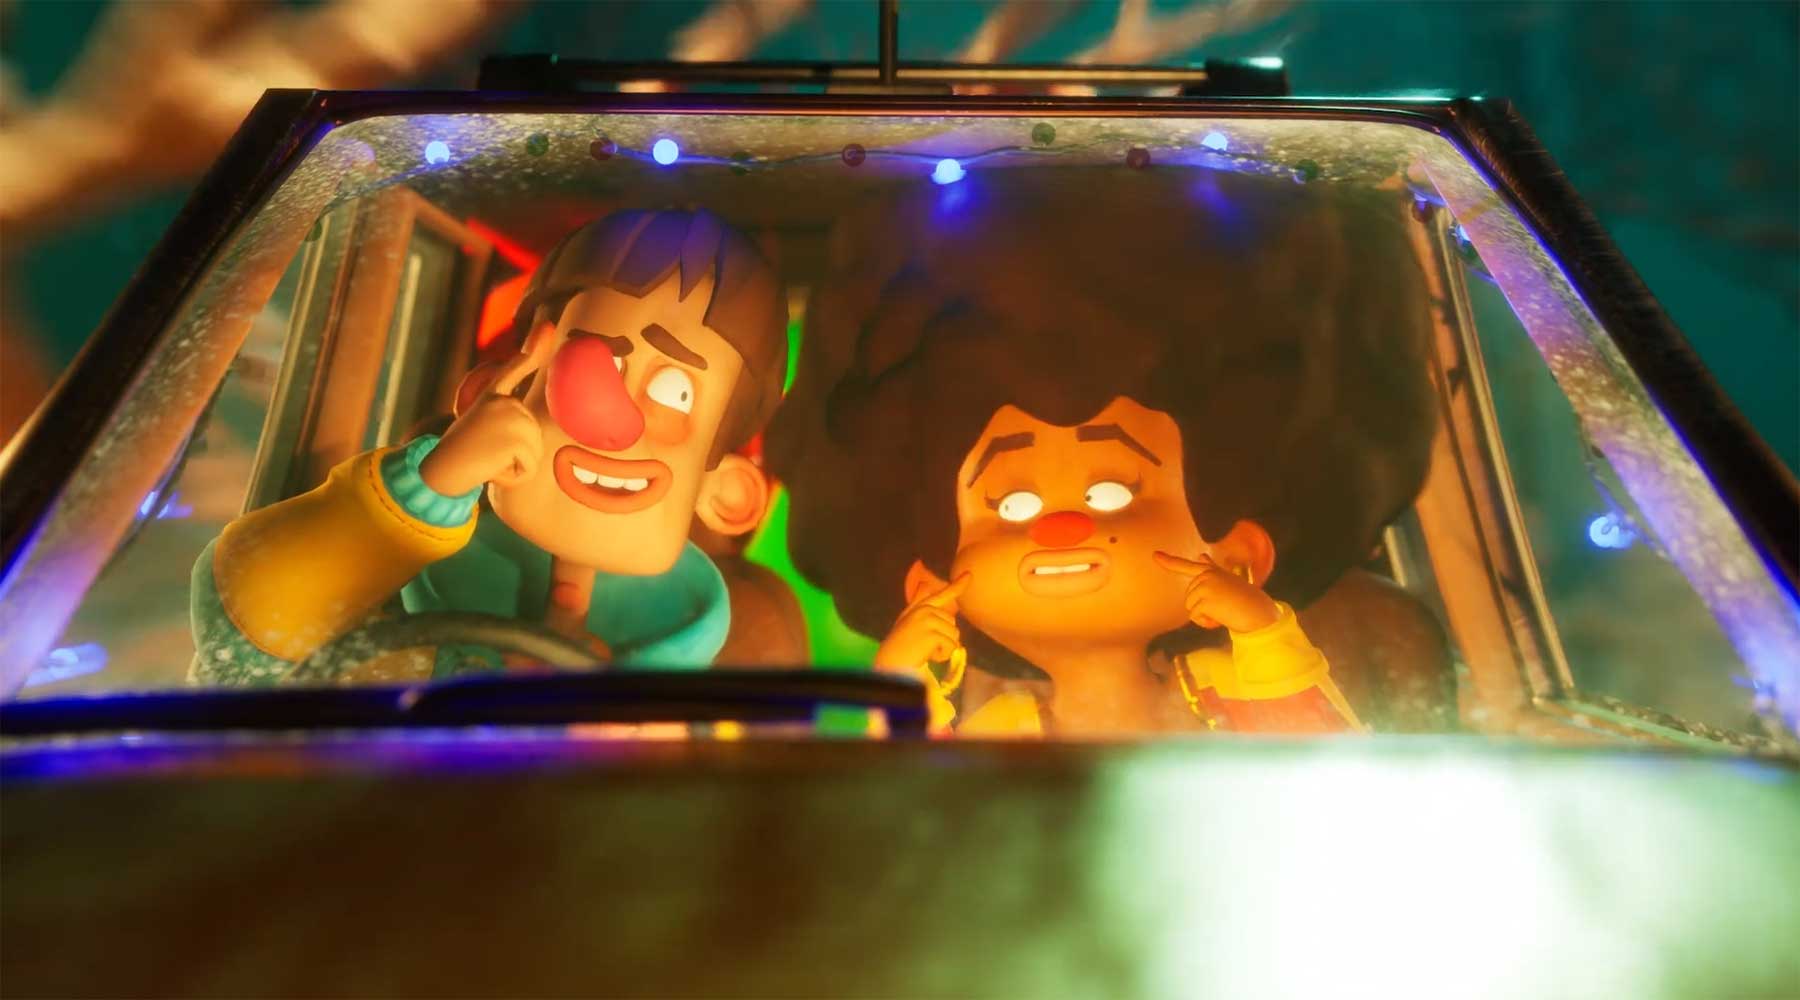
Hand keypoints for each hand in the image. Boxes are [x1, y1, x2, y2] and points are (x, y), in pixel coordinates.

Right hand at [418, 355, 543, 496]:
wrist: (440, 470)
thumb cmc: (461, 453)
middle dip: (517, 454)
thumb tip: (512, 415)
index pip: (516, 369)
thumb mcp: (482, 427)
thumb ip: (504, 419)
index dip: (534, 347)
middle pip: (534, 435)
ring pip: (535, 452)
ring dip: (515, 466)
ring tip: (489, 460)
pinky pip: (529, 468)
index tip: (547, 325)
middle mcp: (505, 401)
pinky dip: (513, 477)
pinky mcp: (516, 439)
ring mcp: (512, 418)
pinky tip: (491, 469)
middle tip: (487, 452)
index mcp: (495, 396)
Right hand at [873, 573, 970, 671]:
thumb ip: (917, 603)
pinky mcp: (931, 633)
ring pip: (954, 634)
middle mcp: (924, 610)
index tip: (969, 575)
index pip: (942, 594)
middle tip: (925, 645)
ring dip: (944, 648)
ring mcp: (927, 620)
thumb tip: (924, 584)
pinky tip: (927, 656)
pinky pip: (951, 646)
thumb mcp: (907, 620)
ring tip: (925, 651)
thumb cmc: (899, 645)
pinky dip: (943, 656)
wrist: (890, 664)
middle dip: (944, 638)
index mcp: (920, 607)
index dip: (957, 585)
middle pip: (952, 622)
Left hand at [1153, 552, 1279, 632]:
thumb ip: (1212, 570)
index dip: (1169, 561)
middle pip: (1188, 597)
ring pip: (1190, 607)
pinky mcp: (1205, 598)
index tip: (1155, 556)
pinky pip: (1194, 616)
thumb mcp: (1228, 580)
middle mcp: (1207, 574)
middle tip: (1224, 607)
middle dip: (1202, 608)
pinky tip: (1222, 618)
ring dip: (1204, 616)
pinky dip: (1206, 622)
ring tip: (1224, 611)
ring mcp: (1205, 584)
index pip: (1187, 566)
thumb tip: (1202, 554)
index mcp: (1212, 571)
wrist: (1259, 614)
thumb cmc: (1246, 601)